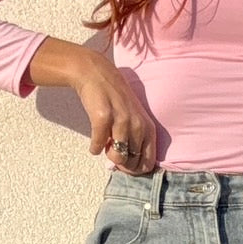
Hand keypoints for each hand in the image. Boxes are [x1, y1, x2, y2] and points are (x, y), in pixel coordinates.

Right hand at [74, 56, 158, 172]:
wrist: (97, 74)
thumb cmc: (116, 100)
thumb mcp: (134, 119)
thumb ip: (135, 140)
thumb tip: (128, 165)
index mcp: (148, 128)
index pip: (147, 163)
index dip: (134, 169)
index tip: (123, 162)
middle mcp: (138, 125)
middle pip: (131, 163)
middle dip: (120, 162)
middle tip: (112, 149)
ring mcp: (122, 122)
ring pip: (117, 158)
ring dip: (108, 154)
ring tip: (105, 144)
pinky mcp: (103, 119)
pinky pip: (98, 147)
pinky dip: (94, 148)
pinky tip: (94, 141)